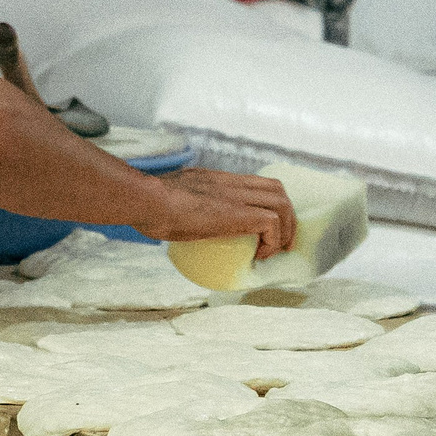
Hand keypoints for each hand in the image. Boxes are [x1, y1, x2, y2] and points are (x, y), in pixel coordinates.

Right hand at [134, 168, 296, 257]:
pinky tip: (258, 255)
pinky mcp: (237, 213)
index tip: (266, 228)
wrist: (148, 201)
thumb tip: (173, 219)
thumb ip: (181, 203)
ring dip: (285, 231)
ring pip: (282, 205)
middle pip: (278, 190)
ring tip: (274, 252)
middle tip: (281, 243)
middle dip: (288, 217)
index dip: (270, 204)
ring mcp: (236, 196)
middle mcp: (232, 184)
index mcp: (217, 180)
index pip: (257, 182)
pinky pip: (271, 224)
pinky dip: (272, 242)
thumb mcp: (172, 197)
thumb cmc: (148, 204)